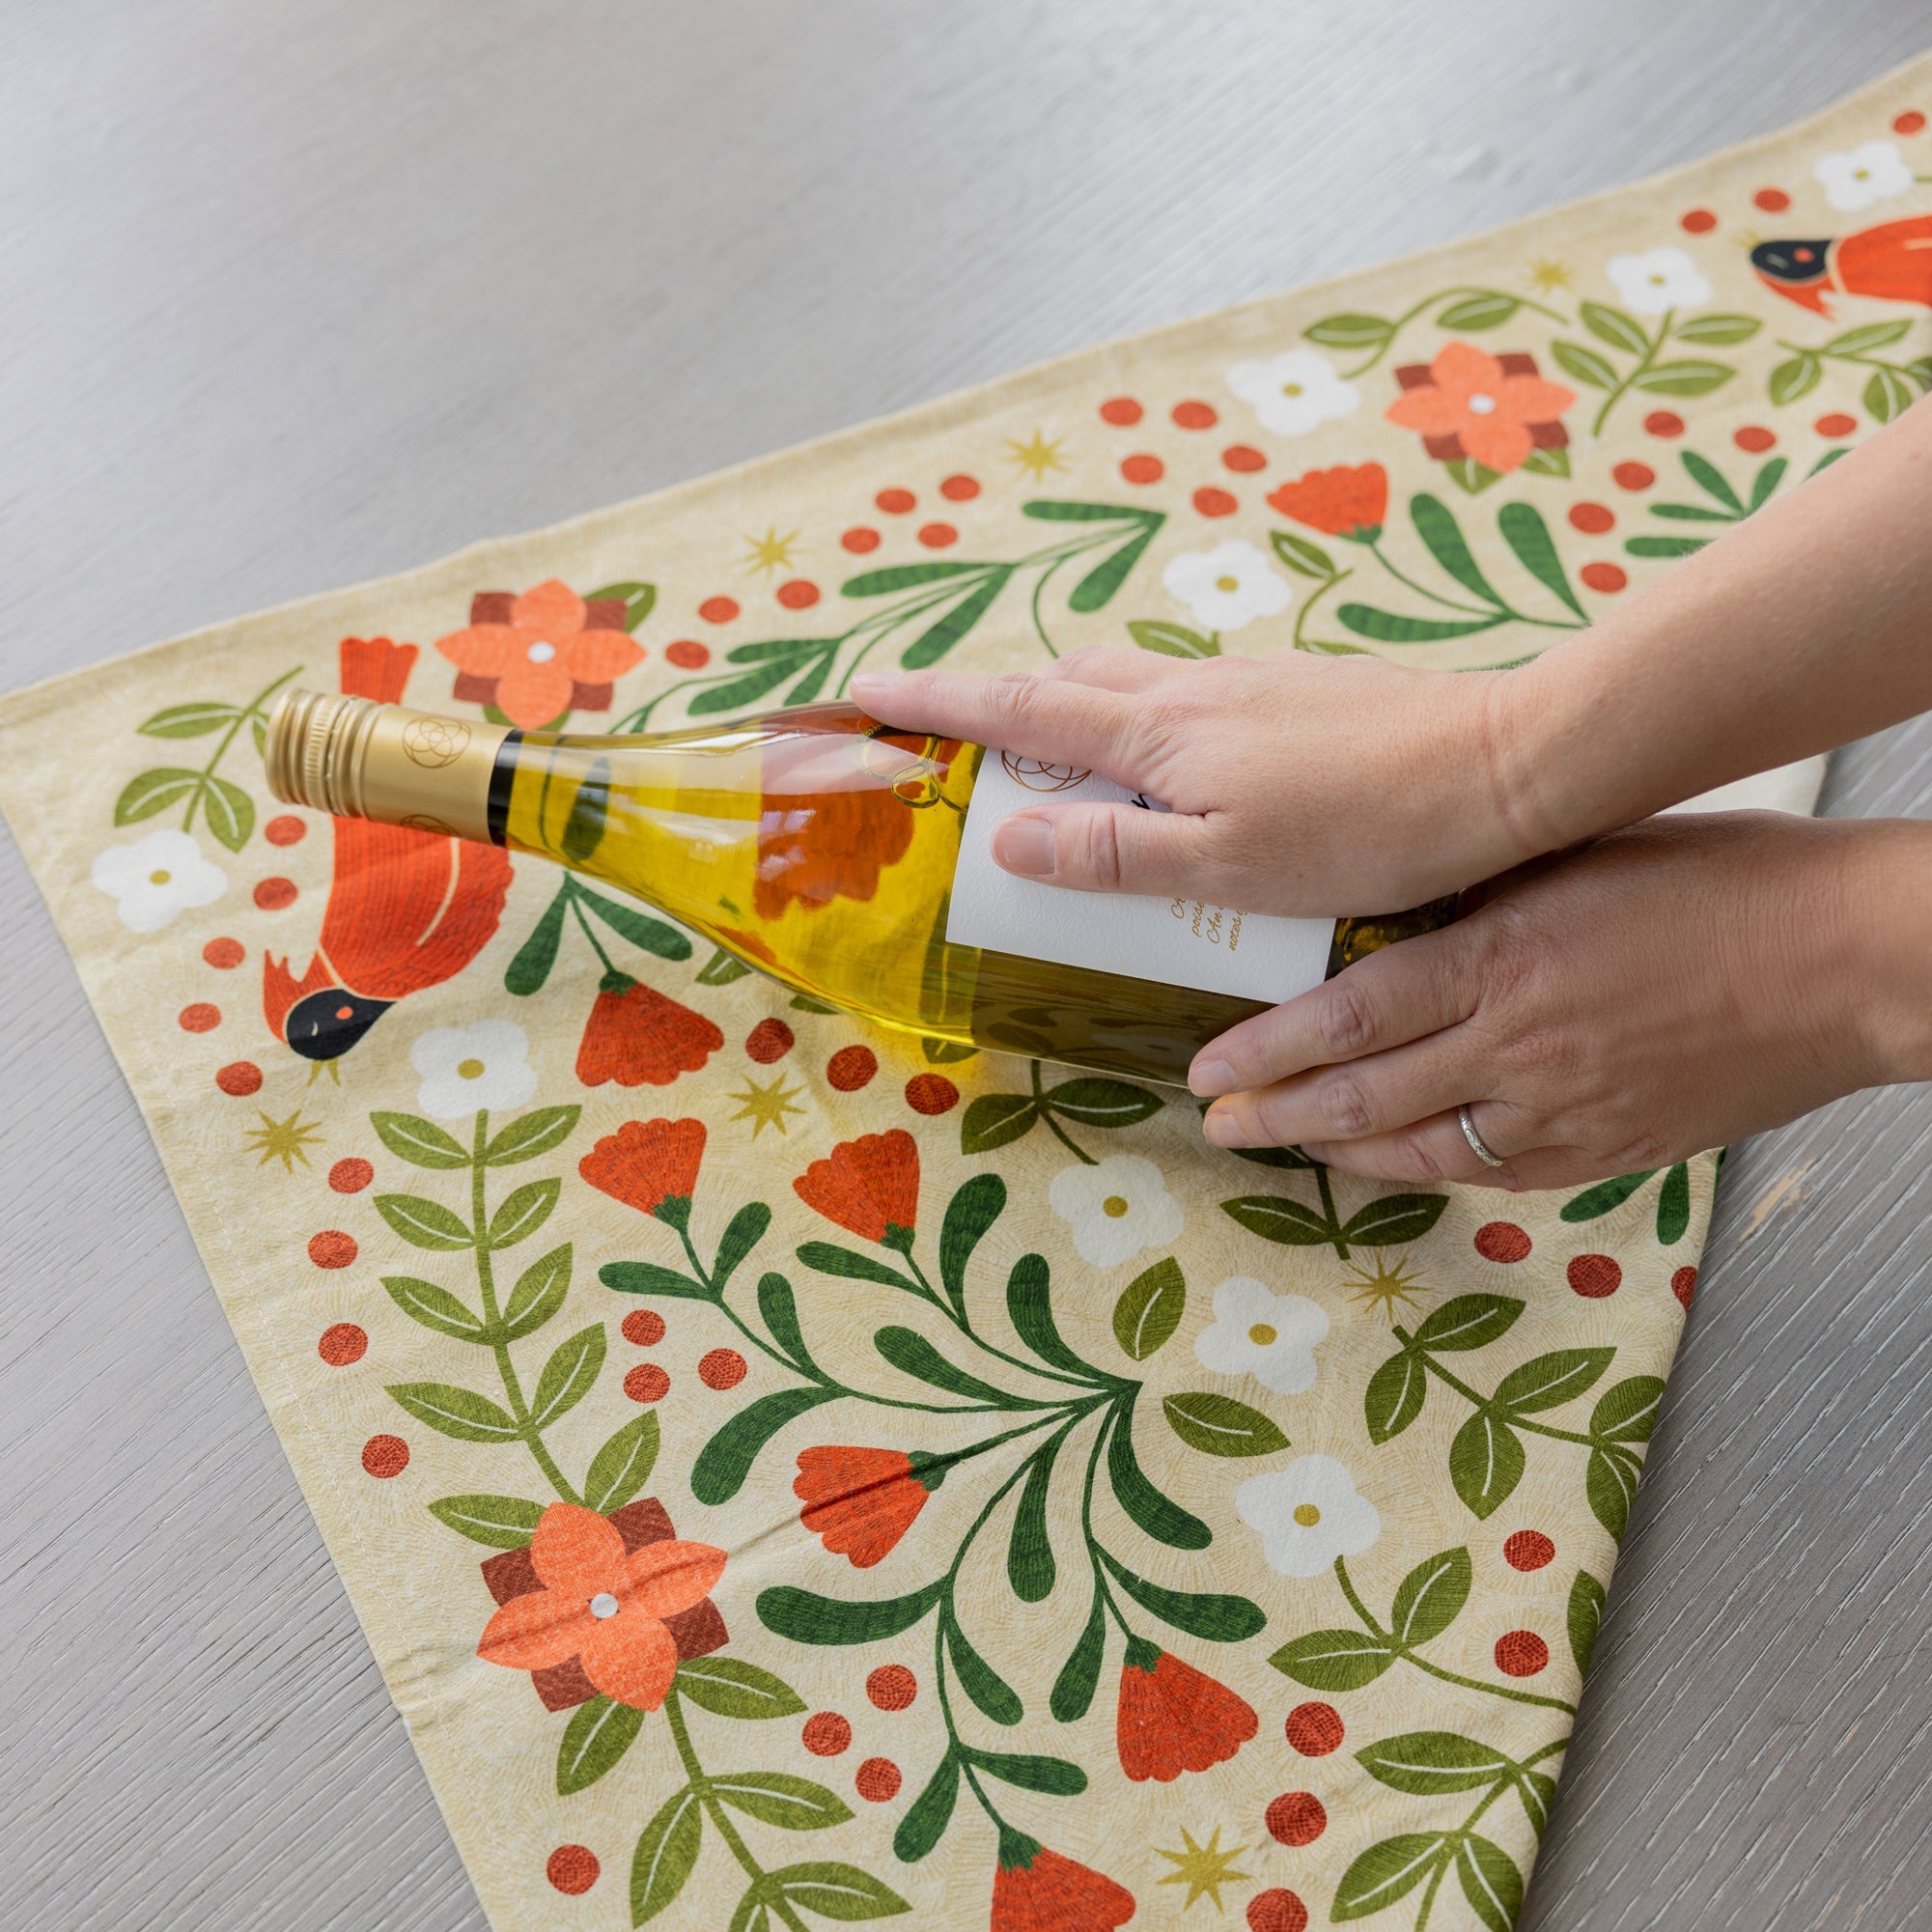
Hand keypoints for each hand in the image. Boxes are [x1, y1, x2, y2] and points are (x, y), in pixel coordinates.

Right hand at [851, 648, 1539, 915]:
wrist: (1502, 765)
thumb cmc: (1366, 830)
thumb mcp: (1225, 865)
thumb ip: (1113, 851)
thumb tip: (1009, 838)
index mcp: (1159, 733)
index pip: (1018, 708)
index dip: (937, 701)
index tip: (866, 692)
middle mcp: (1192, 690)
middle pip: (1065, 679)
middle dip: (995, 698)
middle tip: (952, 733)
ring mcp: (1248, 683)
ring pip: (1129, 682)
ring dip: (1070, 707)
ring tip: (1051, 755)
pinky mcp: (1297, 691)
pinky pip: (1185, 698)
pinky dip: (1141, 722)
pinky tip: (1172, 765)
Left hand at [1189, 811, 1929, 1188]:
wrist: (1847, 958)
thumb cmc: (1721, 881)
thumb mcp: (1574, 859)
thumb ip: (1479, 894)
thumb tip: (1390, 910)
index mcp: (1503, 953)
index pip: (1350, 1012)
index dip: (1268, 1047)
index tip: (1208, 1063)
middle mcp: (1520, 1041)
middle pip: (1365, 1097)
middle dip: (1276, 1114)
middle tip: (1216, 1120)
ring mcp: (1566, 1108)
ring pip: (1421, 1150)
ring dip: (1336, 1154)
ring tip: (1281, 1146)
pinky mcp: (1611, 1151)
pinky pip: (1497, 1174)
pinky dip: (1431, 1169)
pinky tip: (1392, 1164)